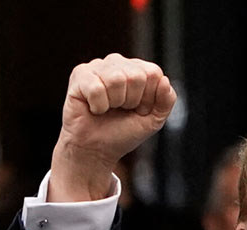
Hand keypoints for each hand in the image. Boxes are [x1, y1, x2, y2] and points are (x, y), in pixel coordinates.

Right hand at [49, 54, 175, 202]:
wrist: (96, 150)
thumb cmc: (122, 133)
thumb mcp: (153, 120)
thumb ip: (166, 101)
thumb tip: (164, 81)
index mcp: (138, 69)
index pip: (153, 73)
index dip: (148, 98)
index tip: (137, 109)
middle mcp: (118, 63)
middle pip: (136, 76)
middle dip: (131, 102)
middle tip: (120, 110)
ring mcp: (98, 66)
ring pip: (116, 80)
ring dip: (113, 103)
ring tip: (107, 108)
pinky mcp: (80, 74)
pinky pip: (96, 88)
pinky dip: (98, 106)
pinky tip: (94, 108)